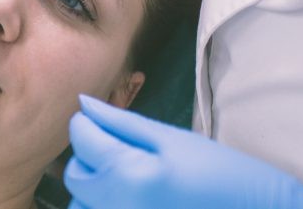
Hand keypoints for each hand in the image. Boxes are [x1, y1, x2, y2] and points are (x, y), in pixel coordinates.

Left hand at [66, 95, 302, 208]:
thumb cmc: (226, 177)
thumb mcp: (175, 140)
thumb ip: (123, 123)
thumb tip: (84, 105)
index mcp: (128, 175)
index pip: (82, 139)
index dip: (88, 124)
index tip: (100, 121)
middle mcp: (117, 208)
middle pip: (76, 176)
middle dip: (90, 158)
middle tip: (121, 150)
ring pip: (82, 206)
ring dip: (95, 190)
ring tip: (128, 180)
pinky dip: (105, 208)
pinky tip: (132, 199)